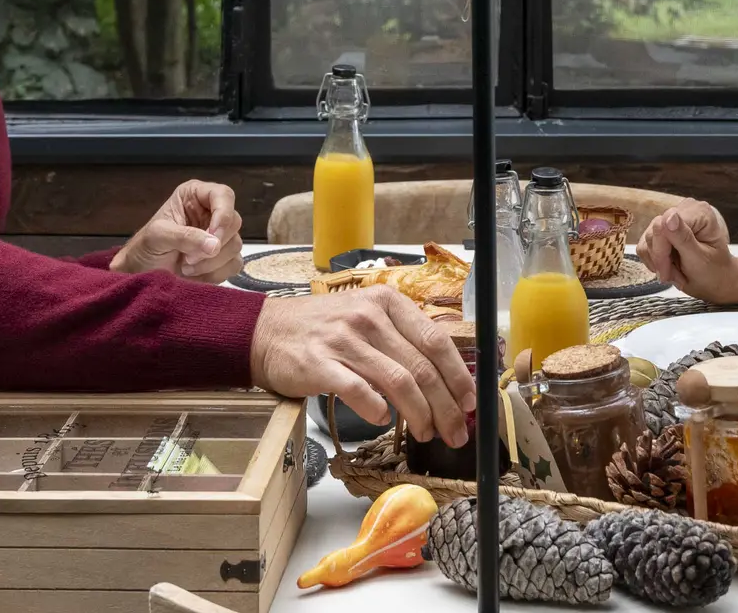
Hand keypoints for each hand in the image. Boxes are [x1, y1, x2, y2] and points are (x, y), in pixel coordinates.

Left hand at [109, 180, 243, 284]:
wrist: (141, 273)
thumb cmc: (145, 247)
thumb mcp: (158, 236)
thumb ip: (185, 237)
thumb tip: (214, 245)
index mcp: (196, 196)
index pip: (223, 195)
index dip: (223, 214)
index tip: (212, 235)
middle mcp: (211, 212)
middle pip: (234, 222)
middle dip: (213, 244)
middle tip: (188, 258)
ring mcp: (219, 236)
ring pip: (235, 245)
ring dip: (211, 262)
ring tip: (186, 267)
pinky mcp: (223, 258)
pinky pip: (234, 264)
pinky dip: (215, 274)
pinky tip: (196, 275)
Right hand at [249, 286, 475, 447]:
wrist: (265, 332)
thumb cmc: (323, 329)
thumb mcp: (366, 318)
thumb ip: (401, 340)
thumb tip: (444, 379)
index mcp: (387, 303)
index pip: (436, 341)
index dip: (459, 375)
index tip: (472, 402)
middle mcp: (368, 317)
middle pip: (422, 367)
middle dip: (446, 406)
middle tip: (456, 432)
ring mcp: (344, 339)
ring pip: (398, 382)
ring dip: (419, 414)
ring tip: (426, 434)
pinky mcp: (320, 364)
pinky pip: (359, 391)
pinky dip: (377, 410)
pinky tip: (383, 420)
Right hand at [637, 200, 737, 302]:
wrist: (717, 281)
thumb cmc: (715, 272)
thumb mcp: (700, 259)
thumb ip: (684, 238)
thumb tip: (668, 217)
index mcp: (699, 212)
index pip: (664, 225)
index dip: (661, 251)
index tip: (667, 272)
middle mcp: (685, 209)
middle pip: (654, 232)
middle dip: (661, 259)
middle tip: (674, 276)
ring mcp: (672, 219)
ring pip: (647, 240)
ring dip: (659, 263)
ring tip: (676, 273)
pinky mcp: (662, 229)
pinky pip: (645, 245)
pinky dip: (654, 261)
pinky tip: (670, 268)